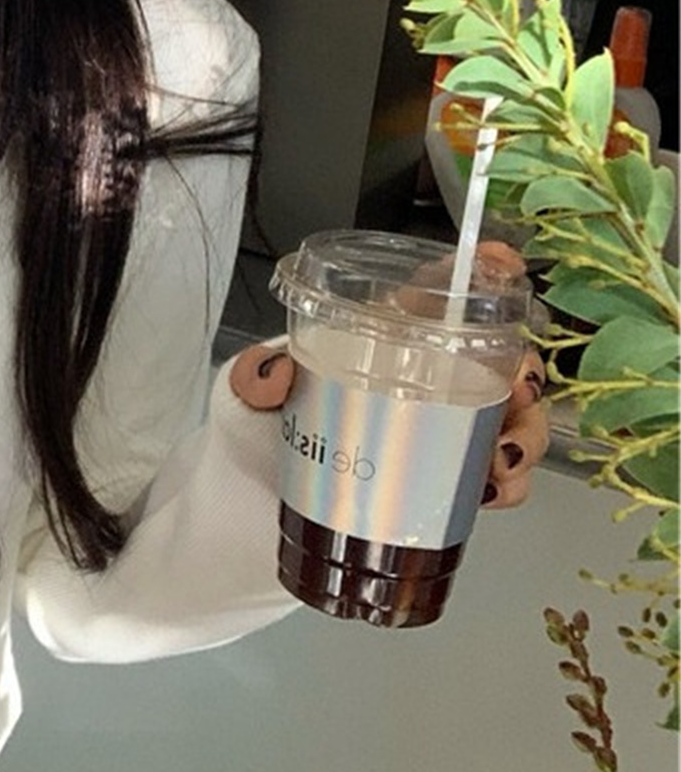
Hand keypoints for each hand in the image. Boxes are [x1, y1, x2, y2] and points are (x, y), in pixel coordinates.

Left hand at [228, 304, 552, 514]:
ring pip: (510, 419)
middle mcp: (422, 380)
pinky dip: (508, 484)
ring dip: (523, 434)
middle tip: (517, 392)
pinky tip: (490, 490)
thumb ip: (253, 377)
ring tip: (500, 457)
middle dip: (524, 370)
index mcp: (381, 340)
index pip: (438, 294)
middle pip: (497, 359)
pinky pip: (496, 478)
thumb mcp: (246, 394)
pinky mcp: (441, 482)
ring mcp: (438, 432)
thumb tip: (274, 373)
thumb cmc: (258, 433)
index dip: (479, 272)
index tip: (503, 264)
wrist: (252, 507)